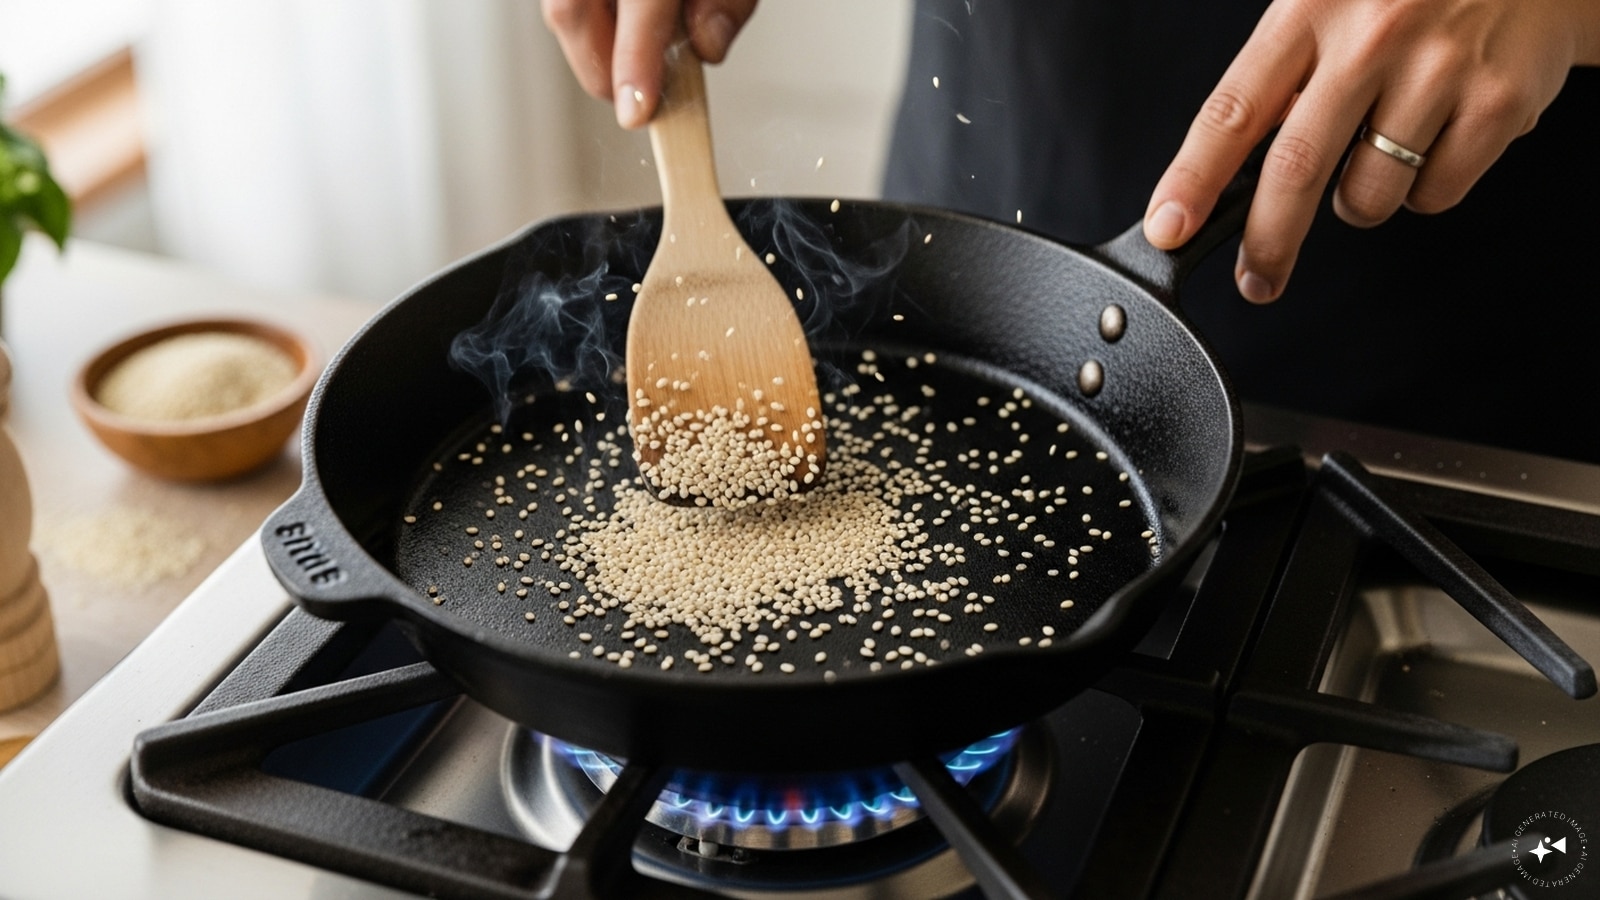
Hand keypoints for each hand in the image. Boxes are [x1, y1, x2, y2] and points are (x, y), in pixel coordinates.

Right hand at [542, 0, 758, 127]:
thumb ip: (728, 0)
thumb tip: (705, 47)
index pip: (641, 0)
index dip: (635, 59)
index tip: (637, 111)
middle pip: (571, 8)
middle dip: (599, 65)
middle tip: (633, 98)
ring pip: (559, 5)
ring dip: (591, 42)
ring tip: (633, 55)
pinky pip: (561, 0)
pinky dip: (587, 17)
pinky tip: (618, 20)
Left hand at [1142, 0, 1599, 302]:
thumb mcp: (1332, 1)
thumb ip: (1286, 72)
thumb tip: (1229, 169)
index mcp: (1311, 7)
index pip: (1233, 110)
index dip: (1193, 178)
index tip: (1168, 228)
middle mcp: (1374, 33)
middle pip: (1296, 168)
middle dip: (1268, 242)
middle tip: (1257, 278)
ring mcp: (1440, 67)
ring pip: (1369, 194)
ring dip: (1359, 203)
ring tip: (1378, 153)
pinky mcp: (1500, 100)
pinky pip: (1435, 193)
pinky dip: (1426, 188)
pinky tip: (1436, 138)